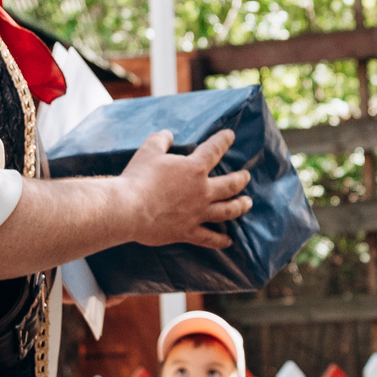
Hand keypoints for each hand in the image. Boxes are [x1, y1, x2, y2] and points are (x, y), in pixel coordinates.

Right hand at [120, 129, 253, 248]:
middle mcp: (202, 191)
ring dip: (240, 206)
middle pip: (230, 185)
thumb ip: (161, 140)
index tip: (230, 136)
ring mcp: (197, 213)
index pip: (214, 150)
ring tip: (247, 203)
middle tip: (246, 177)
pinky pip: (209, 238)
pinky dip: (220, 240)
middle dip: (241, 179)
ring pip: (227, 211)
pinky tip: (228, 241)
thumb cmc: (138, 178)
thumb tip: (168, 135)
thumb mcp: (148, 150)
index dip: (224, 141)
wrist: (129, 208)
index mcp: (194, 168)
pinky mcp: (188, 232)